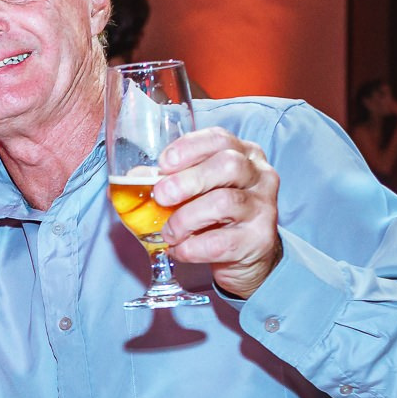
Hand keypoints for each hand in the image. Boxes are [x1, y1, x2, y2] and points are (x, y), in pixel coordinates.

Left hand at [155, 127, 282, 298]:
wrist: (249, 258)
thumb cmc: (219, 216)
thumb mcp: (199, 191)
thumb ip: (170, 180)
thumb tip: (133, 178)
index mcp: (245, 154)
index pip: (220, 139)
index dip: (189, 147)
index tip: (163, 163)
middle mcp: (260, 176)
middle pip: (228, 164)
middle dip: (187, 180)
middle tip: (162, 196)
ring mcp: (263, 208)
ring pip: (224, 203)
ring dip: (185, 219)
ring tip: (169, 232)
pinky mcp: (259, 240)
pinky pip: (219, 242)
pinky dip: (191, 248)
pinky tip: (179, 249)